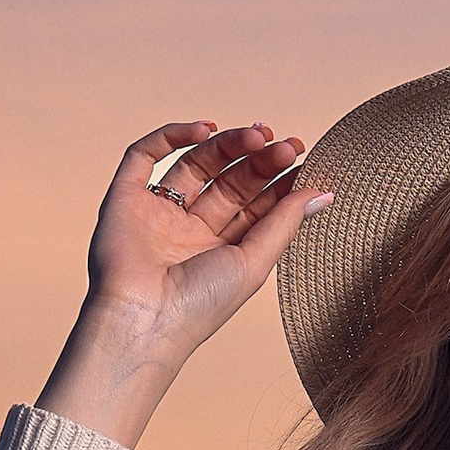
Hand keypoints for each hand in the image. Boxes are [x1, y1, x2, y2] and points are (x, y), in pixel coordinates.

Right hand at [37, 118, 332, 447]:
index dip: (277, 178)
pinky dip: (172, 135)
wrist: (143, 320)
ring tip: (256, 134)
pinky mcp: (125, 197)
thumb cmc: (200, 306)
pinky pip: (145, 155)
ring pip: (194, 162)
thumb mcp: (255, 262)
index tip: (300, 155)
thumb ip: (285, 222)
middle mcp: (190, 229)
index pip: (254, 202)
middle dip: (257, 159)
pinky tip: (205, 128)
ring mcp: (158, 211)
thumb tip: (324, 192)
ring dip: (226, 143)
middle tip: (282, 144)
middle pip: (228, 179)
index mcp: (222, 249)